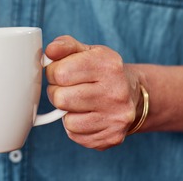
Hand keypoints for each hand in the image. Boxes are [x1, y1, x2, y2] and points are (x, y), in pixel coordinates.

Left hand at [45, 35, 142, 149]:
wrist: (133, 94)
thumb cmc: (103, 70)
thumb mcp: (87, 51)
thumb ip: (65, 46)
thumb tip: (49, 52)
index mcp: (108, 65)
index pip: (60, 73)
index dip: (53, 73)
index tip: (60, 72)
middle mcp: (116, 92)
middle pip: (60, 98)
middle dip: (57, 92)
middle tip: (67, 89)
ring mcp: (116, 117)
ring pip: (67, 120)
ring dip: (66, 111)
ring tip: (78, 102)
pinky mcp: (112, 136)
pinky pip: (76, 135)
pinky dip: (75, 126)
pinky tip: (86, 115)